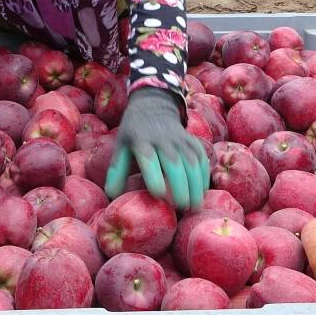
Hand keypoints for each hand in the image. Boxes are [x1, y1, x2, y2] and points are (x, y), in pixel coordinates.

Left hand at [104, 87, 208, 209]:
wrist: (153, 106)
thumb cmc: (134, 133)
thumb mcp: (121, 147)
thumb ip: (117, 171)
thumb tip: (112, 196)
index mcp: (141, 141)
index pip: (148, 159)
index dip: (154, 177)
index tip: (159, 195)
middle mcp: (162, 139)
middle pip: (175, 163)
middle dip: (181, 186)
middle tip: (182, 208)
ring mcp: (180, 139)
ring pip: (192, 162)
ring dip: (196, 184)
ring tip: (195, 206)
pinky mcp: (192, 140)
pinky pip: (201, 158)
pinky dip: (203, 176)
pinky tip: (202, 192)